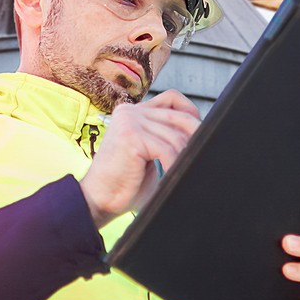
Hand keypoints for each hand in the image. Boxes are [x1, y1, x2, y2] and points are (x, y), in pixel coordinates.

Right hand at [79, 90, 201, 226]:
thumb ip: (166, 139)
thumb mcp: (149, 154)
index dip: (190, 113)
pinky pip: (167, 149)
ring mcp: (129, 121)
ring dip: (182, 157)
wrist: (99, 200)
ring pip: (174, 136)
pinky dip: (174, 165)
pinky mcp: (131, 136)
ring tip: (180, 171)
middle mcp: (130, 111)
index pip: (172, 99)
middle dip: (194, 136)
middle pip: (178, 115)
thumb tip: (199, 135)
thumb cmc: (125, 183)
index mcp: (133, 112)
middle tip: (200, 155)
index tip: (199, 133)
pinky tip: (172, 176)